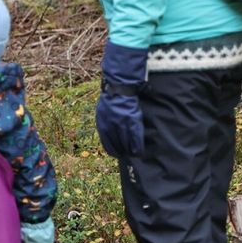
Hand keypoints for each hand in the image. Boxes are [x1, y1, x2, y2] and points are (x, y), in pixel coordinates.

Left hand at [95, 41, 147, 157]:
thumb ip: (106, 121)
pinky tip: (139, 151)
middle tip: (127, 155)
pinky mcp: (131, 122)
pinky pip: (135, 138)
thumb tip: (109, 130)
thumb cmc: (112, 97)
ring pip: (126, 144)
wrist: (119, 87)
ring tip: (134, 154)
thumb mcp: (103, 111)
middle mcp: (110, 127)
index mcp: (102, 125)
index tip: (118, 153)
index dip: (113, 150)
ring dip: (130, 151)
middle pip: (117, 146)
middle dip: (122, 152)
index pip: (107, 144)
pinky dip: (137, 146)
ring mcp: (121, 125)